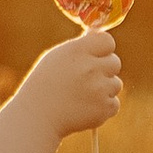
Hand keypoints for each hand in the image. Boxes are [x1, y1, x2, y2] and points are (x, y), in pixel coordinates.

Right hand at [22, 26, 123, 142]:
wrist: (37, 116)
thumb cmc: (45, 84)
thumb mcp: (57, 57)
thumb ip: (81, 47)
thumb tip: (100, 36)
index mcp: (78, 51)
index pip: (108, 41)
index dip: (103, 49)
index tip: (96, 55)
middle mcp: (90, 68)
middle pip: (115, 62)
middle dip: (104, 69)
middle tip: (87, 78)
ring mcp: (99, 89)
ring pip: (116, 84)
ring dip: (104, 89)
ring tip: (82, 95)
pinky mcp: (103, 109)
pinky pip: (114, 104)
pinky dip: (102, 107)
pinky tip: (84, 108)